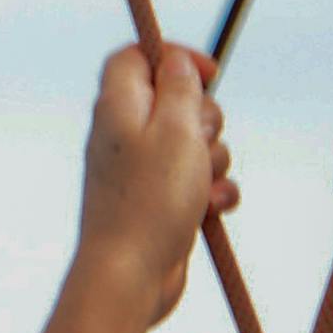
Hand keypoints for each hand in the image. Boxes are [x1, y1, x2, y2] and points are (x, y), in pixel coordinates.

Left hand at [63, 40, 233, 332]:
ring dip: (213, 160)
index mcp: (119, 106)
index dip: (173, 56)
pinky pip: (198, 183)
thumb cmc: (150, 201)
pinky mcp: (160, 202)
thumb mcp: (175, 128)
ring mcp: (143, 170)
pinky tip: (211, 207)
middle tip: (200, 140)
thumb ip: (179, 87)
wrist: (130, 276)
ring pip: (195, 144)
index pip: (136, 56)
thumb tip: (176, 61)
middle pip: (177, 100)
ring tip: (201, 184)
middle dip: (205, 118)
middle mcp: (126, 135)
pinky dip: (211, 191)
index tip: (209, 72)